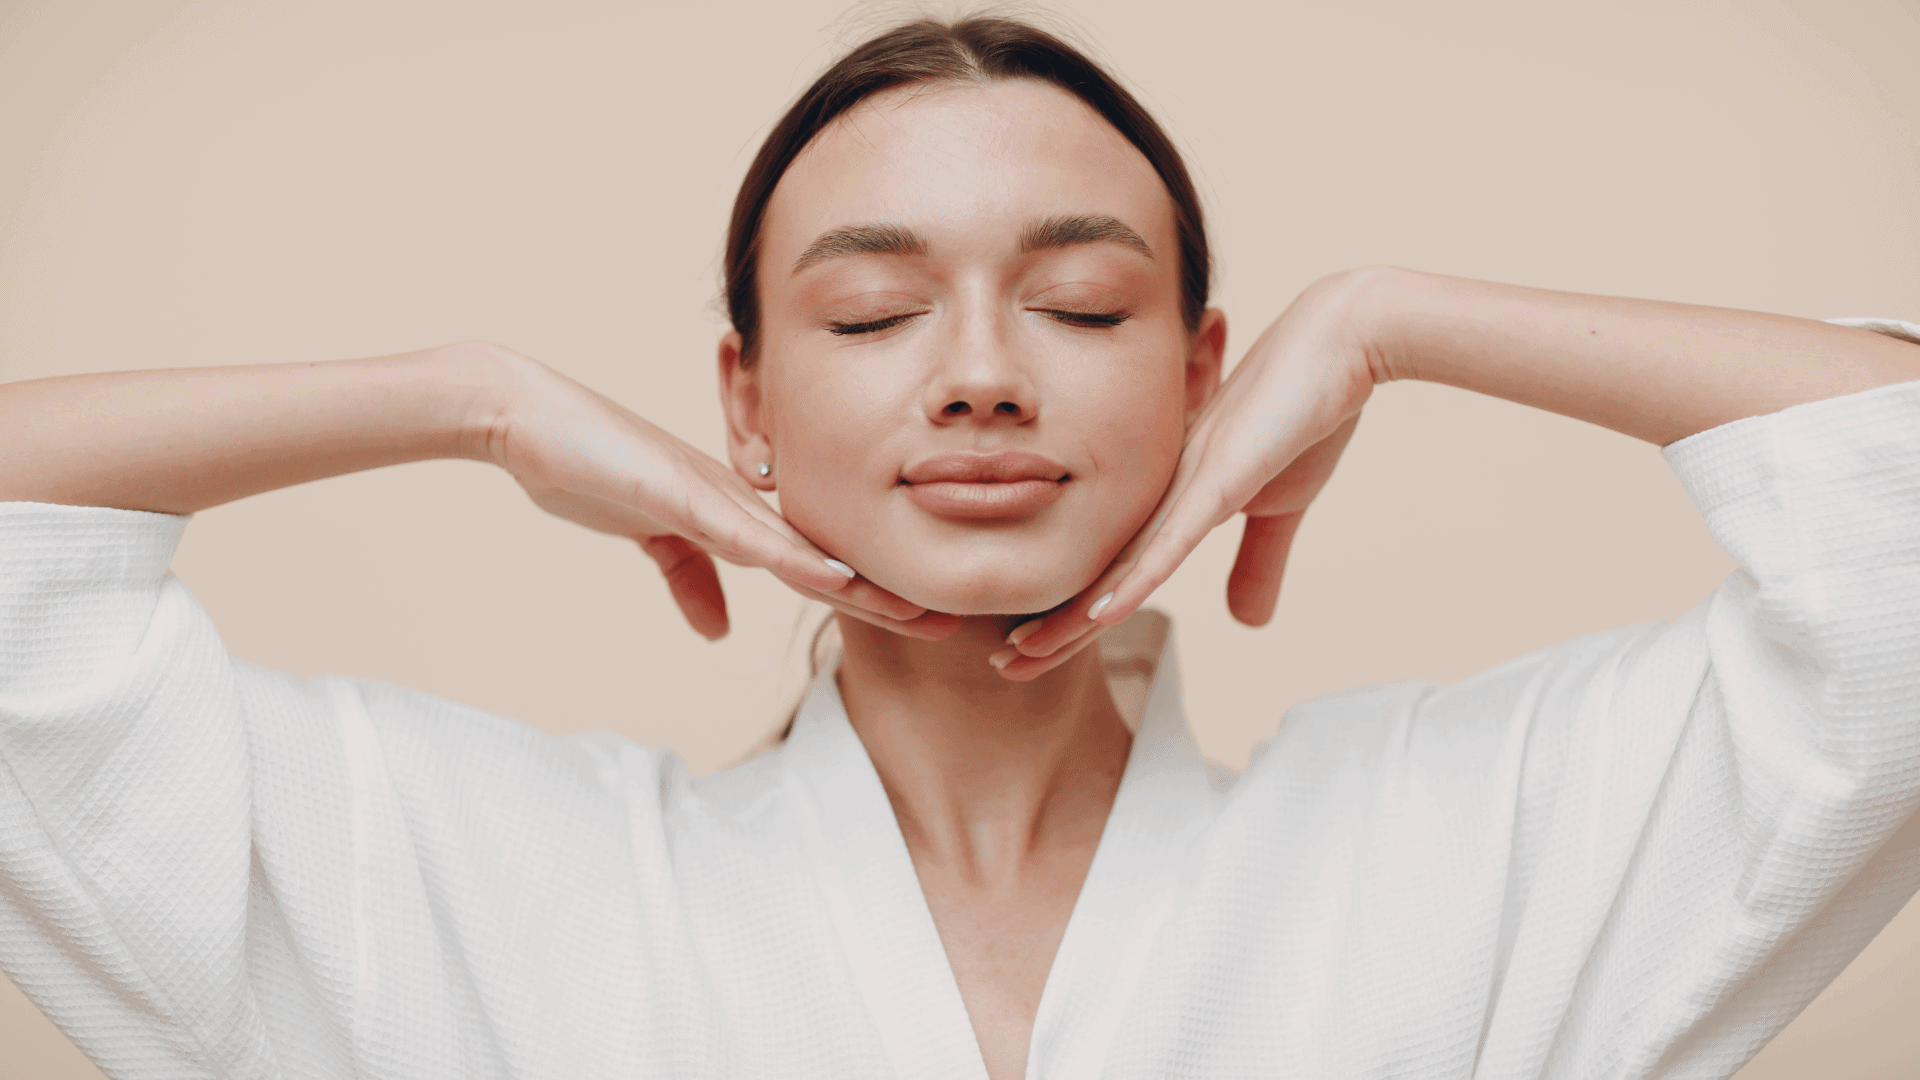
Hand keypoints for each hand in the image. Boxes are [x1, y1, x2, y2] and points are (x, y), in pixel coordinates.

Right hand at [475, 347, 959, 640]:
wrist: (523, 417)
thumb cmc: (587, 466)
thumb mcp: (649, 538)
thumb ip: (689, 580)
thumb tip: (719, 631)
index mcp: (734, 511)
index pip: (812, 560)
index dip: (865, 591)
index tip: (916, 619)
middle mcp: (739, 499)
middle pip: (825, 556)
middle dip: (885, 591)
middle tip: (949, 621)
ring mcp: (713, 493)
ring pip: (801, 548)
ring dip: (859, 583)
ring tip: (916, 610)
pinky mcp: (679, 493)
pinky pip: (745, 534)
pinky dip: (792, 559)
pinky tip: (835, 580)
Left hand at [991, 270, 1379, 679]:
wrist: (1342, 343)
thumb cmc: (1305, 413)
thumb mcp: (1281, 508)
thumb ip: (1257, 563)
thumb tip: (1245, 623)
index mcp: (1171, 499)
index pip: (1114, 570)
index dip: (1074, 614)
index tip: (1031, 651)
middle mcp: (1161, 493)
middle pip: (1098, 572)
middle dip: (1051, 623)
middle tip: (1002, 664)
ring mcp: (1185, 485)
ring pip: (1119, 564)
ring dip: (1073, 615)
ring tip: (1023, 652)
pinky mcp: (1219, 479)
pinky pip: (1170, 541)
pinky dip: (1134, 581)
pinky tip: (1098, 614)